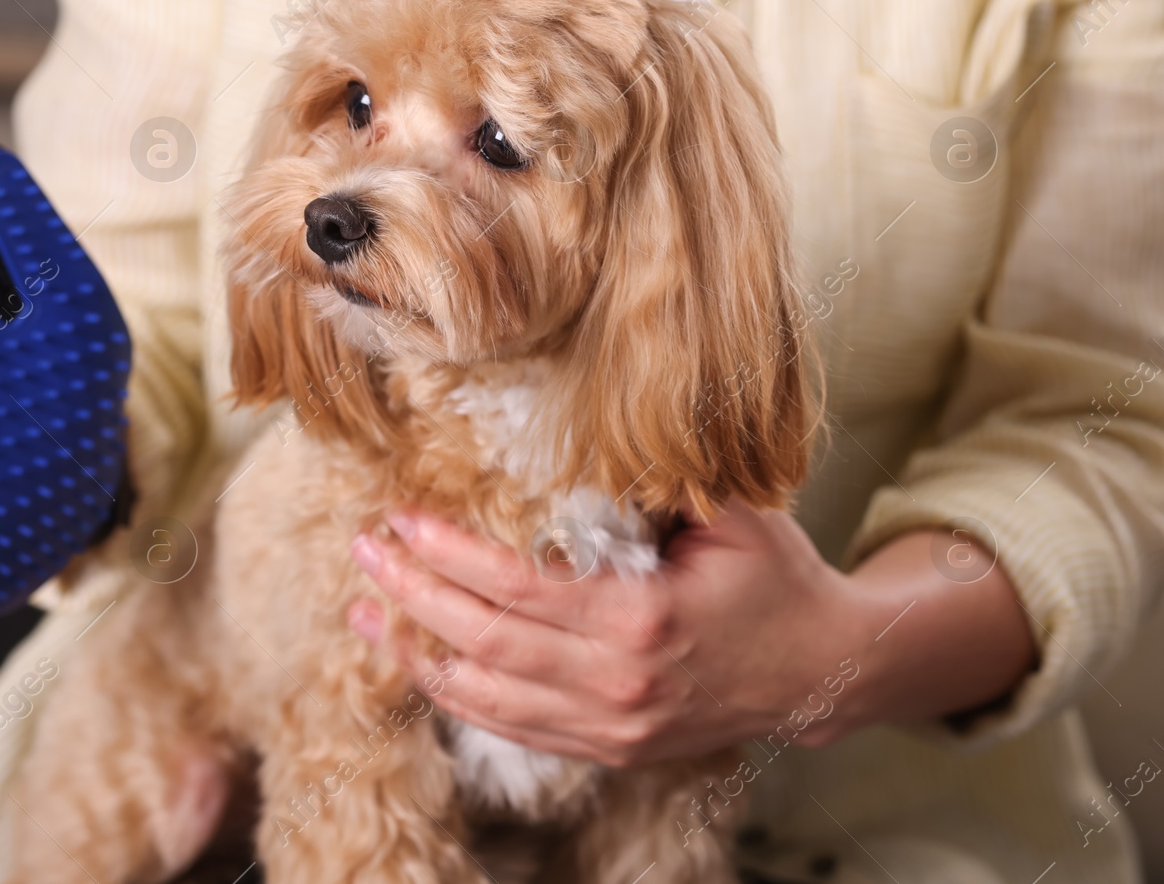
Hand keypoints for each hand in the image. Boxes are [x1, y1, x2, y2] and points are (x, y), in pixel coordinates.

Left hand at [347, 501, 1034, 766]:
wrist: (824, 669)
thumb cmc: (774, 577)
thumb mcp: (726, 514)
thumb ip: (649, 484)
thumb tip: (565, 439)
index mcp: (641, 617)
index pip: (515, 586)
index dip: (448, 554)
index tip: (402, 520)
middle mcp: (617, 682)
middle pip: (483, 642)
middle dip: (411, 596)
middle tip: (363, 552)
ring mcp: (611, 727)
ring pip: (485, 697)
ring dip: (416, 655)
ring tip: (364, 613)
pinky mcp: (609, 749)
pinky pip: (513, 727)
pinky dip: (458, 697)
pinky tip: (422, 664)